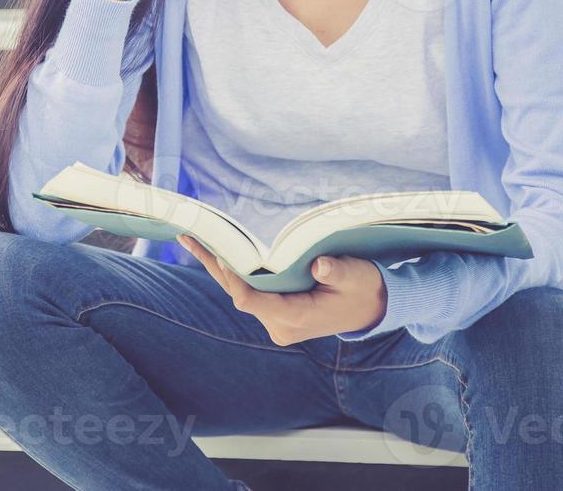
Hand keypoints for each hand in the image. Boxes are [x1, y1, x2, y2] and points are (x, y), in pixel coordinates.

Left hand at [176, 234, 388, 345]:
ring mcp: (276, 321)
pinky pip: (248, 292)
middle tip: (190, 237)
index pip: (253, 301)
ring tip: (190, 238)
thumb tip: (320, 266)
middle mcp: (280, 326)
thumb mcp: (356, 276)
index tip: (221, 254)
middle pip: (238, 295)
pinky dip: (231, 272)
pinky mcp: (276, 313)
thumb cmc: (364, 288)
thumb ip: (337, 272)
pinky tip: (210, 252)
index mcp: (296, 319)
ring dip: (217, 267)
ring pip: (239, 293)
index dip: (234, 279)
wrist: (372, 308)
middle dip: (215, 266)